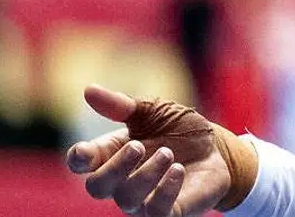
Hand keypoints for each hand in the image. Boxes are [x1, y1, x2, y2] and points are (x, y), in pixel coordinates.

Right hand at [65, 85, 242, 216]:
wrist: (216, 147)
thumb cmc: (178, 129)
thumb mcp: (153, 110)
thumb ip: (122, 105)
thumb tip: (88, 89)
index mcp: (112, 153)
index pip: (81, 163)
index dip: (78, 159)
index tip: (85, 152)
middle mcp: (122, 180)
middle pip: (97, 186)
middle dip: (114, 168)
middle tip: (138, 146)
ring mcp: (143, 199)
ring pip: (127, 199)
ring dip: (146, 175)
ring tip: (168, 153)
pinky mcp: (168, 211)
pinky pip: (156, 213)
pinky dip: (165, 191)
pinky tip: (178, 170)